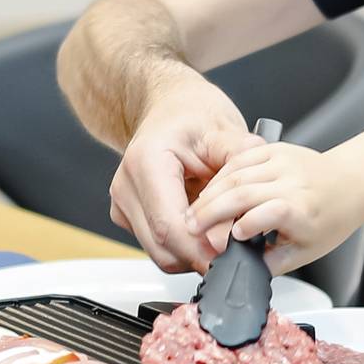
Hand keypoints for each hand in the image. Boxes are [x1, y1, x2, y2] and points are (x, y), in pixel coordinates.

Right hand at [108, 71, 268, 271]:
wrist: (169, 107)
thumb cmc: (194, 114)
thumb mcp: (227, 132)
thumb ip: (237, 175)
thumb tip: (241, 219)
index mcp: (146, 161)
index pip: (170, 226)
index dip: (203, 249)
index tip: (234, 254)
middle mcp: (126, 184)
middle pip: (162, 247)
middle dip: (202, 256)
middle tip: (237, 247)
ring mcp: (122, 202)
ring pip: (160, 254)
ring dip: (193, 253)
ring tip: (221, 230)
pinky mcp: (126, 215)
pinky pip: (158, 247)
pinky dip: (184, 246)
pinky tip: (202, 224)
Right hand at [182, 140, 359, 277]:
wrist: (349, 183)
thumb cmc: (329, 218)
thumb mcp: (305, 251)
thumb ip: (272, 263)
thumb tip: (244, 271)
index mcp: (304, 210)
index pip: (274, 211)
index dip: (249, 224)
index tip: (232, 238)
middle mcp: (293, 182)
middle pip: (243, 192)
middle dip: (211, 212)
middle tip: (192, 228)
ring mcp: (282, 162)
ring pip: (235, 175)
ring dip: (208, 196)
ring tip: (192, 214)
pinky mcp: (273, 149)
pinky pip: (237, 161)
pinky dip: (218, 177)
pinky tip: (206, 193)